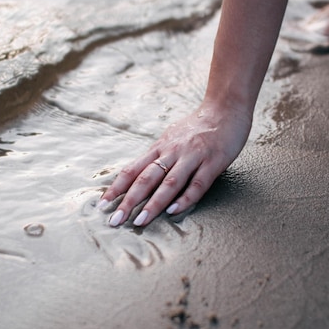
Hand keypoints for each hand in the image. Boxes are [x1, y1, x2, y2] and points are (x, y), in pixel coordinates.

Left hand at [98, 100, 252, 226]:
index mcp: (160, 147)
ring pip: (169, 183)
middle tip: (115, 220)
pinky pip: (197, 184)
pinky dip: (185, 199)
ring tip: (140, 221)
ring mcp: (193, 157)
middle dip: (128, 201)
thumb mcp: (172, 138)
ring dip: (153, 204)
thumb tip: (139, 174)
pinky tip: (173, 211)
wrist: (226, 108)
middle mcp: (172, 152)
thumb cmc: (198, 127)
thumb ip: (158, 156)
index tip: (102, 204)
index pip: (132, 170)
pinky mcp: (213, 162)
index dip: (116, 188)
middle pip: (146, 179)